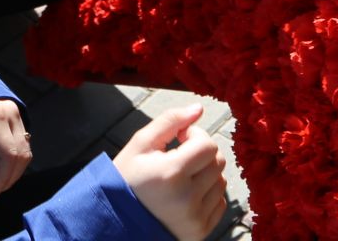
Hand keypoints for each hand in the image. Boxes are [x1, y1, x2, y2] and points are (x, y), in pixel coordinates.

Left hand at [0, 99, 30, 201]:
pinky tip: (2, 171)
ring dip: (14, 173)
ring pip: (26, 153)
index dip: (3, 178)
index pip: (9, 154)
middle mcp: (11, 113)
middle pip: (21, 155)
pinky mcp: (22, 121)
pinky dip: (16, 163)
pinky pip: (25, 147)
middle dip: (9, 178)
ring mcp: (19, 115)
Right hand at [112, 104, 228, 240]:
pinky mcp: (201, 232)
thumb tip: (199, 108)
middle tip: (180, 156)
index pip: (208, 146)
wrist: (116, 221)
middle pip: (218, 162)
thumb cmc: (126, 179)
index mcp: (171, 174)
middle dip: (201, 153)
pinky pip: (220, 203)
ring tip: (182, 177)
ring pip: (221, 182)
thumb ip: (170, 121)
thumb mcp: (140, 144)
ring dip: (205, 174)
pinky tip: (187, 194)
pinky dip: (207, 194)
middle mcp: (187, 199)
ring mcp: (195, 219)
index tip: (180, 139)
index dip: (195, 136)